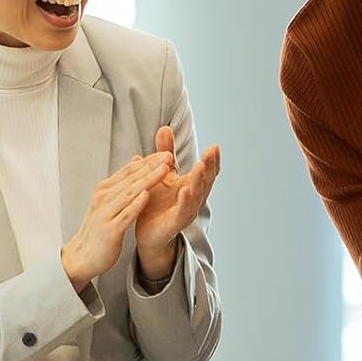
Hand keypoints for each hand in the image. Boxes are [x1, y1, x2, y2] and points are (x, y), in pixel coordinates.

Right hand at [60, 151, 174, 289]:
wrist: (81, 257)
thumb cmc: (98, 231)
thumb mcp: (108, 205)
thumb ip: (120, 188)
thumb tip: (133, 170)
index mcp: (105, 190)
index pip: (129, 171)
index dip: (148, 161)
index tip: (166, 153)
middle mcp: (104, 198)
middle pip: (131, 178)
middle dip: (151, 166)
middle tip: (169, 155)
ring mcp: (106, 213)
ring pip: (130, 193)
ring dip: (148, 180)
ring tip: (164, 170)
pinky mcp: (109, 229)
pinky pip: (125, 215)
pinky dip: (136, 204)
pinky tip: (147, 196)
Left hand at [134, 126, 221, 279]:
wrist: (146, 232)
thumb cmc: (157, 202)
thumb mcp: (161, 173)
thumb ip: (164, 153)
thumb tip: (165, 128)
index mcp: (191, 185)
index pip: (207, 172)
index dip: (212, 160)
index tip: (215, 146)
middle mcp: (193, 198)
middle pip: (206, 181)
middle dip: (210, 166)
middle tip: (212, 151)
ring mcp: (186, 211)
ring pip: (197, 195)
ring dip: (200, 180)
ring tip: (202, 166)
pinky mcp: (175, 223)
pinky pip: (182, 211)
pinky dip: (185, 201)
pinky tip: (185, 190)